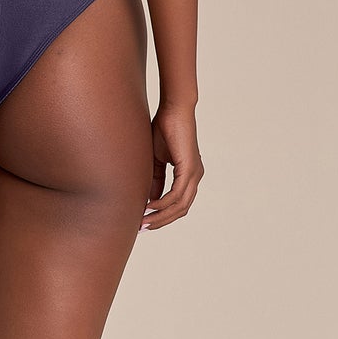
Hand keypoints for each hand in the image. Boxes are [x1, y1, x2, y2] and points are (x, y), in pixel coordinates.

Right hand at [141, 101, 202, 229]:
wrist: (173, 110)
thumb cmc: (164, 129)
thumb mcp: (156, 160)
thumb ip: (155, 180)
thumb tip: (149, 200)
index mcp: (189, 175)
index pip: (178, 204)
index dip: (162, 215)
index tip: (144, 222)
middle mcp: (195, 177)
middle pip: (180, 210)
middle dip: (161, 221)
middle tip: (142, 228)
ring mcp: (194, 174)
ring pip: (180, 206)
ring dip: (161, 216)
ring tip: (143, 221)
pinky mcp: (189, 169)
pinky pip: (177, 194)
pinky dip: (163, 203)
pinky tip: (150, 206)